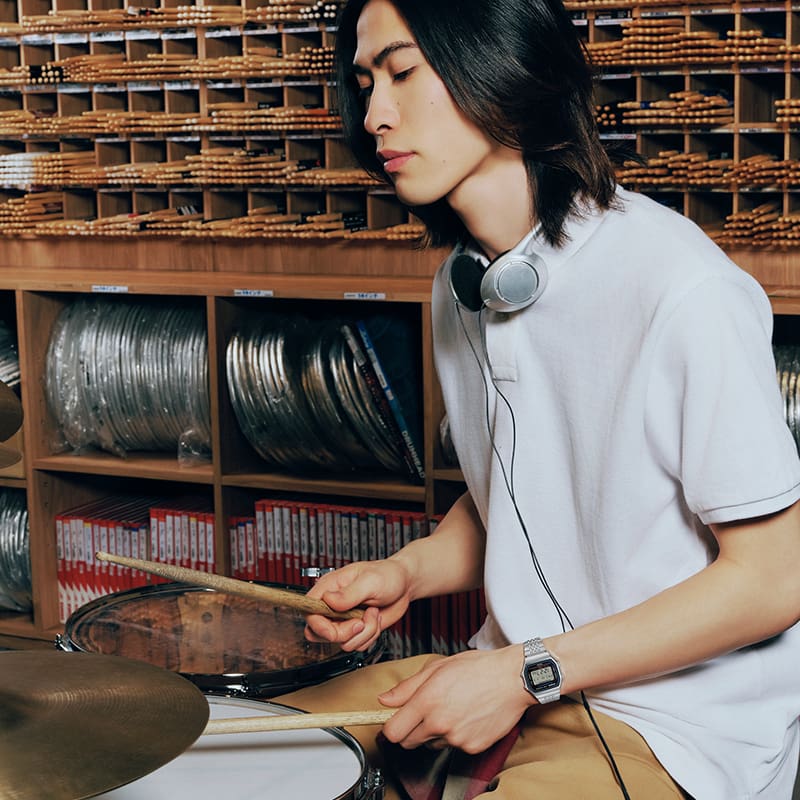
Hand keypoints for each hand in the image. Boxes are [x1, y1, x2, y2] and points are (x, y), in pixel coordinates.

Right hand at [304, 559, 411, 651]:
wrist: (404, 585)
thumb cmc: (387, 574)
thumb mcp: (369, 581)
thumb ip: (349, 593)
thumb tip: (329, 600)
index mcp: (330, 588)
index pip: (309, 611)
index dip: (318, 625)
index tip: (333, 630)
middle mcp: (333, 605)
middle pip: (321, 633)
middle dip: (344, 633)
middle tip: (360, 621)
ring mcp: (344, 619)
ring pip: (342, 642)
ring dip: (363, 633)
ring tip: (372, 613)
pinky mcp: (356, 630)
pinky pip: (356, 645)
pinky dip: (370, 637)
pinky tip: (375, 619)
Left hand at [378, 645, 533, 752]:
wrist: (512, 679)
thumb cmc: (478, 668)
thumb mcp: (438, 667)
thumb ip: (408, 687)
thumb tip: (385, 699)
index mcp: (428, 700)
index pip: (393, 731)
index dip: (391, 727)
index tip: (394, 721)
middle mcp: (440, 723)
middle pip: (408, 742)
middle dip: (410, 730)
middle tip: (423, 712)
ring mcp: (456, 738)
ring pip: (431, 744)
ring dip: (434, 732)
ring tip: (452, 709)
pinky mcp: (471, 748)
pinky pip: (453, 746)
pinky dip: (455, 736)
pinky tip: (466, 717)